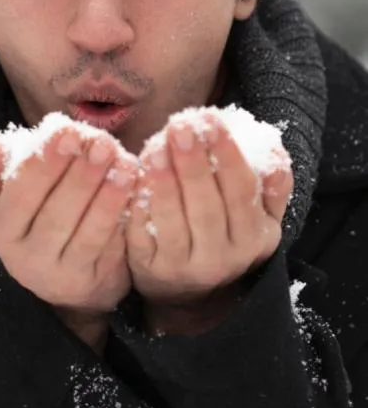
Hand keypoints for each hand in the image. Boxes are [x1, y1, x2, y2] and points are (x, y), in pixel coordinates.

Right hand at [0, 130, 138, 324]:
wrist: (67, 277)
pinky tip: (133, 189)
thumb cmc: (39, 216)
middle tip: (103, 143)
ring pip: (86, 233)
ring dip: (107, 195)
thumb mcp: (15, 195)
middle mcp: (24, 257)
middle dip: (81, 174)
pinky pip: (109, 248)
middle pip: (55, 214)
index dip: (44, 163)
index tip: (68, 130)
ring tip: (125, 163)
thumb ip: (3, 169)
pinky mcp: (91, 282)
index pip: (19, 194)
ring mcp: (59, 274)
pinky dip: (122, 216)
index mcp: (1, 226)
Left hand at [125, 115, 292, 309]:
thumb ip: (271, 187)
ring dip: (163, 182)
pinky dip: (138, 204)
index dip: (227, 154)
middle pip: (206, 207)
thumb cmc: (223, 233)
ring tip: (154, 147)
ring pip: (172, 222)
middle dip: (193, 163)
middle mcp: (221, 258)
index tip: (211, 118)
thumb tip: (275, 152)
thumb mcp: (257, 217)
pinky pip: (142, 234)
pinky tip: (133, 176)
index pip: (242, 192)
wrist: (190, 289)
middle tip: (179, 125)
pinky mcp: (149, 269)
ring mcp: (183, 267)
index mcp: (253, 239)